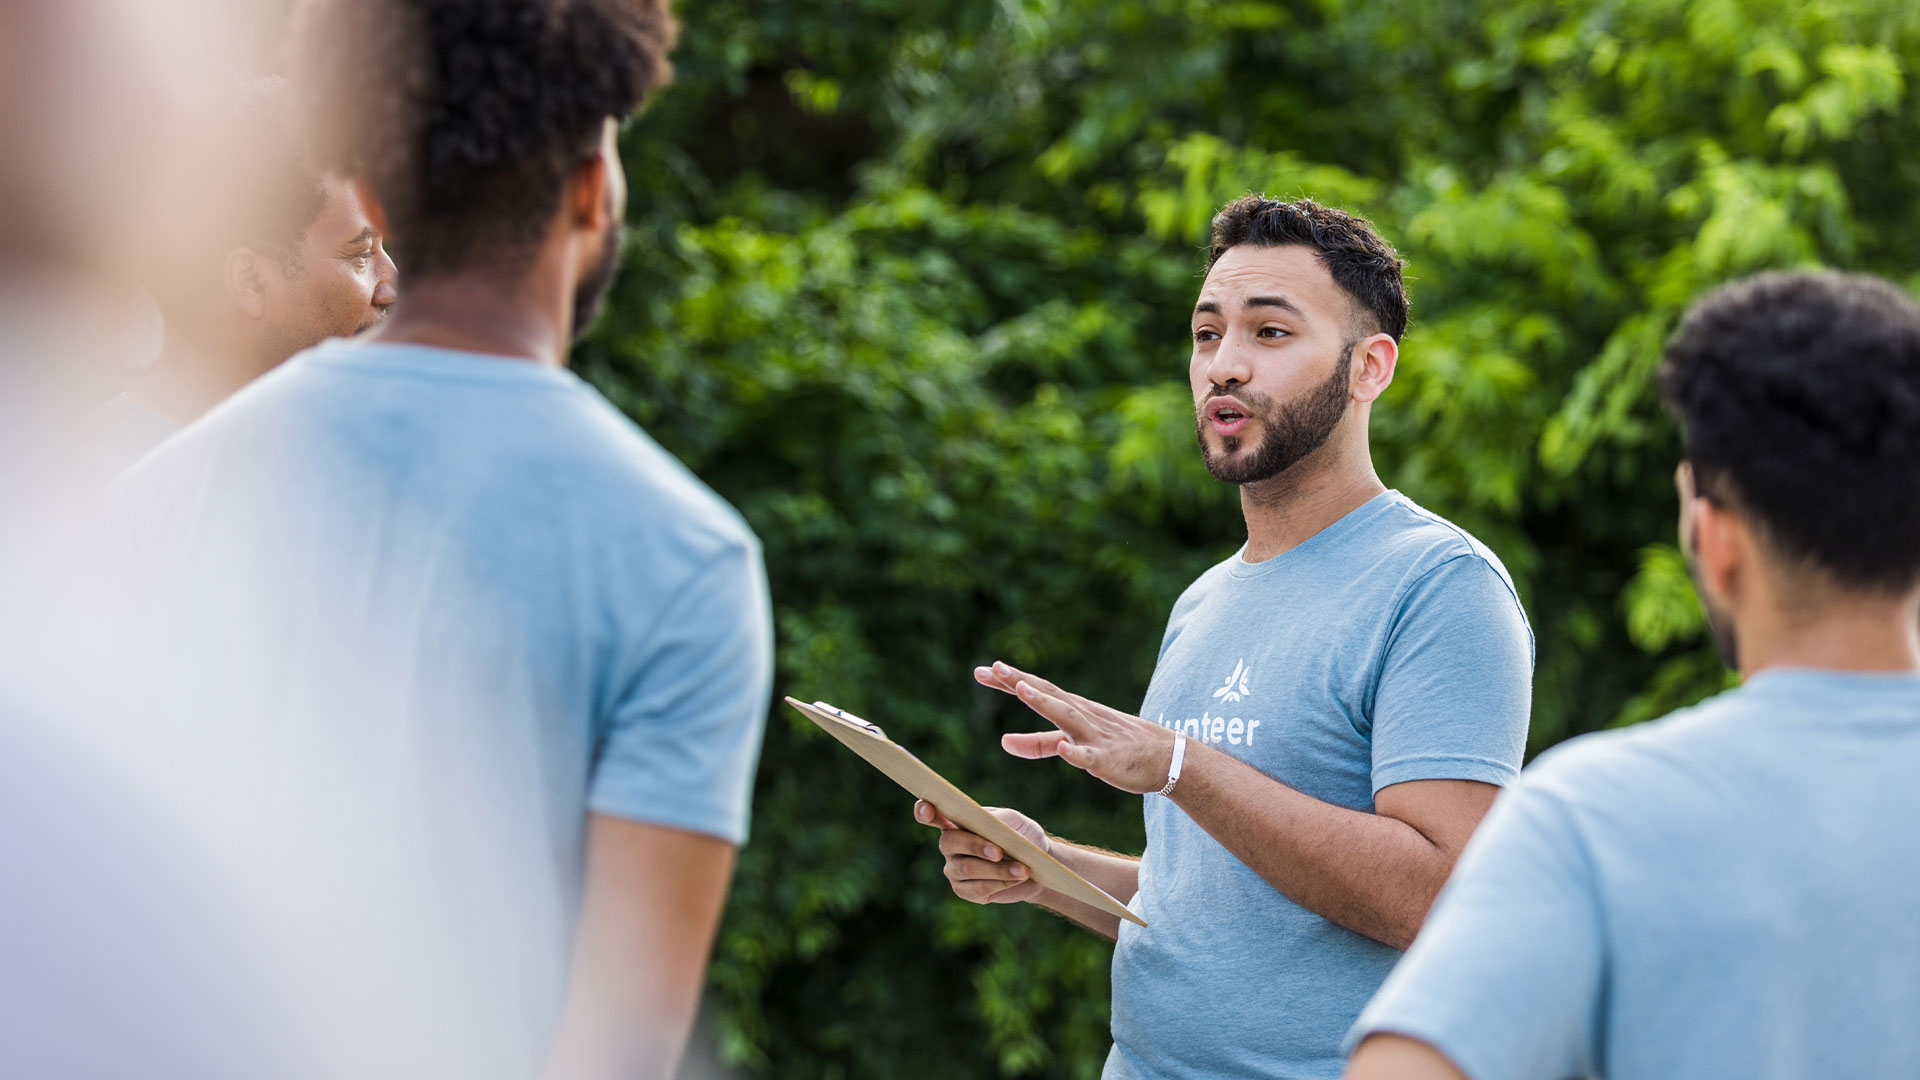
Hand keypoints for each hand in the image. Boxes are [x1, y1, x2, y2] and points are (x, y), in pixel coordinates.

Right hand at [914, 800, 1049, 905]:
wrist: (1038, 866)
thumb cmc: (1022, 837)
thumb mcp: (1016, 822)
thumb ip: (999, 820)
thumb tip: (987, 825)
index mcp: (957, 822)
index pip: (933, 815)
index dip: (925, 811)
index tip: (928, 809)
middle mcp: (950, 845)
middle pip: (949, 842)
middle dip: (975, 846)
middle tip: (999, 852)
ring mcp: (954, 869)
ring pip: (967, 868)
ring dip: (997, 869)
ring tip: (1022, 869)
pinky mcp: (965, 891)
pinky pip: (977, 889)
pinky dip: (1000, 883)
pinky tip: (1017, 878)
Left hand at [975, 661, 1176, 795]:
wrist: (1166, 758)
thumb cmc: (1116, 747)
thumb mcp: (1070, 744)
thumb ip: (1037, 743)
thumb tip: (1003, 741)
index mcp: (1072, 710)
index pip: (1036, 690)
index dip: (1008, 681)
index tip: (980, 671)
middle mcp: (1081, 716)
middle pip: (1047, 695)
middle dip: (1020, 681)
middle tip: (993, 667)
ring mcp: (1095, 737)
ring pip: (1067, 717)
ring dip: (1044, 702)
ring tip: (1021, 689)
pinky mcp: (1109, 760)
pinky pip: (1091, 758)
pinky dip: (1077, 753)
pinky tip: (1065, 750)